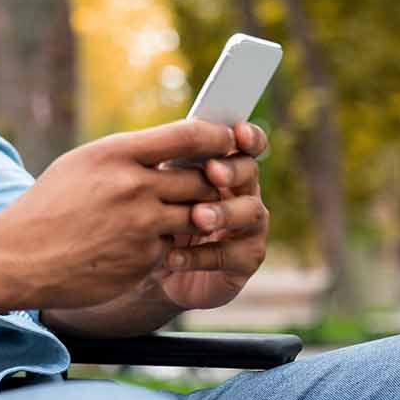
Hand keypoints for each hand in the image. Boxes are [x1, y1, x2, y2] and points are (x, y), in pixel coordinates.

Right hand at [0, 119, 237, 311]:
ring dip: (193, 215)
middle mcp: (133, 187)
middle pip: (202, 179)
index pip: (189, 136)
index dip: (217, 137)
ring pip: (196, 215)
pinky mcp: (144, 261)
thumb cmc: (48, 207)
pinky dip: (164, 245)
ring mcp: (141, 227)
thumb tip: (174, 147)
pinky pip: (173, 247)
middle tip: (211, 183)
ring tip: (171, 213)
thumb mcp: (82, 164)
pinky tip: (136, 245)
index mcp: (116, 154)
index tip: (227, 139)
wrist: (18, 258)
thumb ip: (129, 155)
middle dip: (210, 182)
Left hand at [155, 122, 269, 310]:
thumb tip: (165, 144)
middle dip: (233, 170)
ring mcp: (249, 228)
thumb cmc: (155, 218)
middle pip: (250, 172)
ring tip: (197, 217)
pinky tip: (172, 257)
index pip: (247, 144)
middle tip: (212, 172)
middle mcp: (243, 193)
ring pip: (250, 212)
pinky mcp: (245, 261)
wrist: (150, 268)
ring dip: (223, 212)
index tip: (238, 132)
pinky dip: (201, 256)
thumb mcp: (156, 188)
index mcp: (225, 167)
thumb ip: (168, 167)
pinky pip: (233, 256)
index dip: (249, 137)